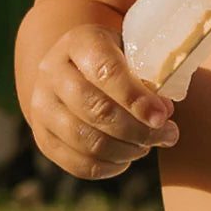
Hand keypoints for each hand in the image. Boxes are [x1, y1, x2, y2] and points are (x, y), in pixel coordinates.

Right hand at [27, 24, 177, 179]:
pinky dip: (112, 167)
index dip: (137, 98)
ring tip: (146, 145)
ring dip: (128, 150)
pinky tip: (126, 158)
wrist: (74, 76)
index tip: (162, 117)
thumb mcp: (132, 59)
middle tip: (167, 135)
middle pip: (97, 111)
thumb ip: (150, 81)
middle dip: (140, 130)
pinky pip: (83, 165)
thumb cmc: (116, 68)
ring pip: (90, 142)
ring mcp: (42, 107)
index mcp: (78, 44)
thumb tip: (162, 114)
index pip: (106, 72)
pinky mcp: (45, 139)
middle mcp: (51, 72)